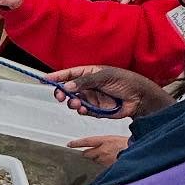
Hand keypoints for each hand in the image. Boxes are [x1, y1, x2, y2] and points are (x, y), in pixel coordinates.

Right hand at [48, 65, 170, 118]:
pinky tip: (83, 109)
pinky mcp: (95, 109)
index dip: (57, 76)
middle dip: (62, 92)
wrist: (140, 98)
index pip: (69, 74)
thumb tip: (67, 86)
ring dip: (72, 103)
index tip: (45, 79)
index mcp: (89, 73)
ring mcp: (91, 98)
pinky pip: (83, 110)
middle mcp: (88, 85)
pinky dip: (81, 110)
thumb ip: (84, 81)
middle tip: (60, 96)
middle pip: (68, 89)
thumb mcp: (104, 77)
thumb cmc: (125, 81)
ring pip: (74, 101)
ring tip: (75, 103)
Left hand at [67, 134, 129, 166]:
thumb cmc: (129, 145)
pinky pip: (102, 166)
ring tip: (107, 157)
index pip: (86, 142)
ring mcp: (105, 160)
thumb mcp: (116, 139)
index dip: (77, 143)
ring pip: (95, 160)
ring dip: (97, 159)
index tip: (70, 144)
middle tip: (92, 152)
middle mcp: (102, 150)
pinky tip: (111, 162)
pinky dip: (104, 164)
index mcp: (105, 140)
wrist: (138, 153)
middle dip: (88, 153)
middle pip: (87, 154)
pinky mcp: (108, 168)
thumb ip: (105, 143)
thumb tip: (98, 146)